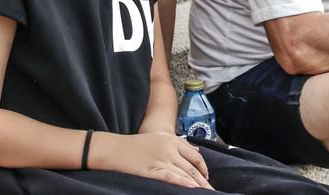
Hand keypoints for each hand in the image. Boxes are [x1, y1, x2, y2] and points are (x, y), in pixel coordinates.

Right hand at [91, 131, 212, 188]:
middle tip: (212, 191)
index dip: (203, 168)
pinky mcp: (152, 170)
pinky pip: (171, 177)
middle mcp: (169, 148)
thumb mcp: (160, 138)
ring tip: (207, 194)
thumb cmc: (137, 145)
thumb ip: (178, 144)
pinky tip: (192, 188)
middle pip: (192, 167)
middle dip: (204, 181)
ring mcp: (161, 159)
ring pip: (184, 173)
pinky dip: (183, 182)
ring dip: (198, 185)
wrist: (115, 148)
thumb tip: (196, 153)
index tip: (207, 178)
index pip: (195, 156)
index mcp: (172, 140)